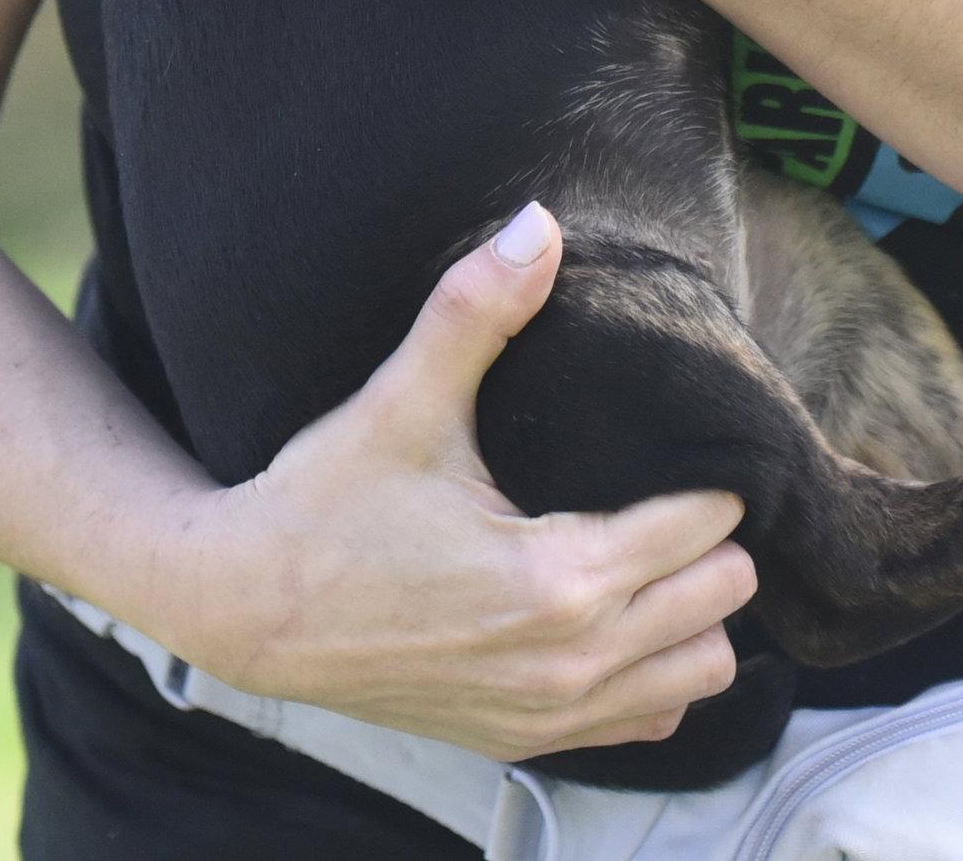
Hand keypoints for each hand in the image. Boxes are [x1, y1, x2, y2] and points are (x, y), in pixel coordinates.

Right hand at [171, 202, 755, 761]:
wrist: (240, 607)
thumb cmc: (324, 499)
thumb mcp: (402, 398)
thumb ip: (477, 309)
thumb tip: (537, 224)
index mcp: (555, 578)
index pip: (705, 527)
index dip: (707, 475)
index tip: (681, 440)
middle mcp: (566, 661)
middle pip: (723, 596)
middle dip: (710, 536)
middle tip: (666, 482)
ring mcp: (548, 713)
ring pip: (701, 669)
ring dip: (694, 609)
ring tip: (653, 546)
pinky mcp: (521, 739)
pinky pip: (648, 720)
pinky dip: (654, 670)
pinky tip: (618, 612)